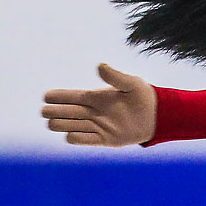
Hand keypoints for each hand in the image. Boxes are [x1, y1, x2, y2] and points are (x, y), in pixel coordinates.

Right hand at [42, 64, 156, 146]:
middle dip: (53, 111)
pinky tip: (73, 134)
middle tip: (48, 111)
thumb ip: (115, 76)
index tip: (47, 97)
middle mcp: (92, 112)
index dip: (56, 96)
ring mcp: (96, 126)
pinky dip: (74, 137)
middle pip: (62, 112)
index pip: (68, 97)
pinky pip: (80, 140)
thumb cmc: (144, 96)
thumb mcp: (131, 83)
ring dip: (60, 124)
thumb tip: (99, 65)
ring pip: (66, 126)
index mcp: (95, 97)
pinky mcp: (103, 139)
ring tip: (56, 121)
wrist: (157, 116)